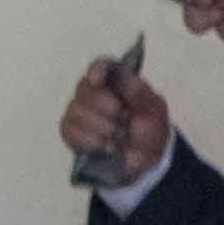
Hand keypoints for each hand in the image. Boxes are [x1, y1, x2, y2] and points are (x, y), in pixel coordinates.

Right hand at [62, 51, 171, 185]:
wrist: (148, 157)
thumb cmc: (149, 127)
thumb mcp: (154, 110)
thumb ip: (142, 94)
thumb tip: (129, 81)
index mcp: (115, 81)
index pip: (100, 66)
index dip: (96, 70)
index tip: (97, 80)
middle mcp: (94, 93)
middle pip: (84, 88)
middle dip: (102, 104)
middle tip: (122, 117)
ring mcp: (80, 112)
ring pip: (75, 110)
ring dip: (98, 125)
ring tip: (118, 135)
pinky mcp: (72, 132)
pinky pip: (69, 131)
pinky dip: (88, 139)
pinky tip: (106, 146)